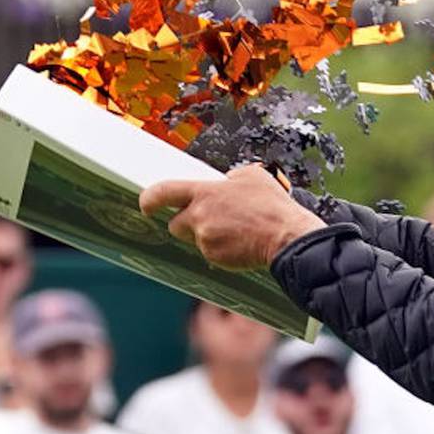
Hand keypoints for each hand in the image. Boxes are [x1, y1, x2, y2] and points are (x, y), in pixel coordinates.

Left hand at [139, 165, 326, 269]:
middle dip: (187, 222)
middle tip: (209, 220)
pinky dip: (220, 248)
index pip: (163, 192)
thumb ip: (230, 178)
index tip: (146, 204)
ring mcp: (206, 239)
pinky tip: (239, 242)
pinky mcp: (215, 257)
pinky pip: (210, 252)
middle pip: (176, 223)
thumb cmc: (273, 207)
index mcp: (205, 193)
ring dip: (206, 235)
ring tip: (233, 230)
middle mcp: (200, 216)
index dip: (150, 199)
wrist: (287, 237)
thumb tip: (225, 182)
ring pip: (195, 239)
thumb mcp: (252, 176)